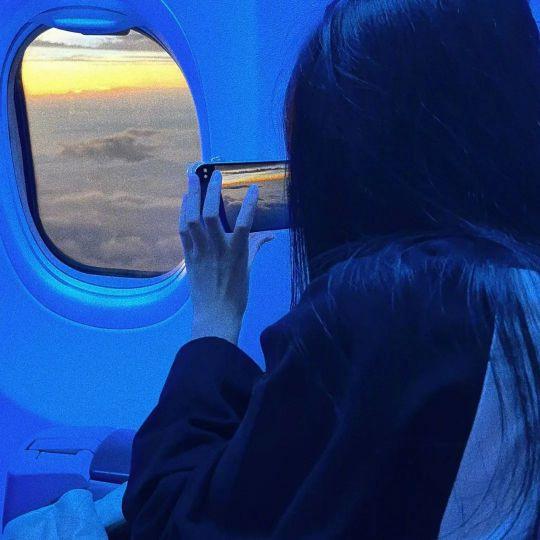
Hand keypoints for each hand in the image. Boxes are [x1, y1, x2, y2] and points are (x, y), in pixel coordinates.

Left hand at [180, 170, 274, 343]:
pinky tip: (184, 200)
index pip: (245, 222)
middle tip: (214, 173)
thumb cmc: (236, 294)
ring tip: (192, 177)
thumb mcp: (249, 269)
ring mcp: (200, 252)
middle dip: (211, 191)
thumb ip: (256, 247)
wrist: (214, 315)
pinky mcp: (188, 256)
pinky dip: (183, 213)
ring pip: (193, 219)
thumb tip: (270, 236)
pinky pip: (183, 230)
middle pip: (211, 214)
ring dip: (192, 196)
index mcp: (237, 252)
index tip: (253, 187)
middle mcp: (217, 249)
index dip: (250, 203)